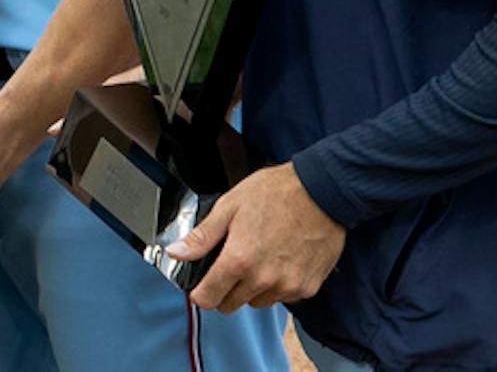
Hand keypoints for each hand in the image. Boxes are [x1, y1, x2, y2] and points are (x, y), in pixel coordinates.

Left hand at [168, 162, 345, 312]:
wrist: (321, 193)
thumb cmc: (276, 194)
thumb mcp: (229, 207)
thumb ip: (202, 236)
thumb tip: (176, 253)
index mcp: (239, 259)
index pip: (208, 298)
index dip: (200, 291)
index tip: (201, 283)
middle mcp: (263, 279)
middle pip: (230, 304)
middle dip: (224, 289)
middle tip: (230, 264)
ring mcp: (287, 286)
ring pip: (257, 302)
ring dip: (251, 288)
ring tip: (257, 257)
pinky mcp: (307, 288)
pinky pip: (282, 297)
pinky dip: (276, 286)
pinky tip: (278, 261)